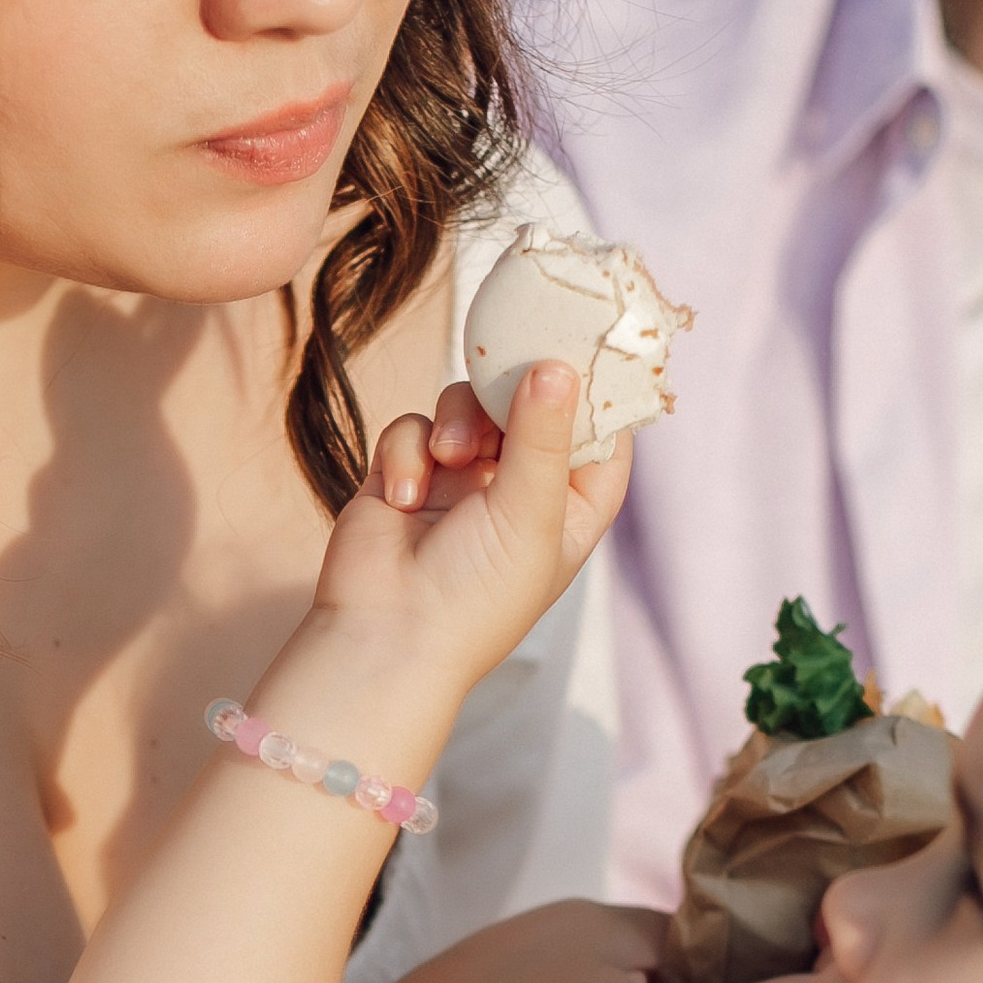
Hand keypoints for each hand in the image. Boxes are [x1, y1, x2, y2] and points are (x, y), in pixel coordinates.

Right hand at [310, 366, 629, 701]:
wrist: (382, 636)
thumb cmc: (472, 598)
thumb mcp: (527, 515)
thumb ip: (542, 436)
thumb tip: (557, 364)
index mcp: (567, 509)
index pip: (601, 437)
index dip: (599, 395)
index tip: (589, 345)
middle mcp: (518, 490)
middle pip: (530, 405)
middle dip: (512, 394)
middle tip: (505, 383)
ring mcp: (460, 481)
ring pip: (467, 406)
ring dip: (456, 423)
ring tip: (447, 459)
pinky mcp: (408, 474)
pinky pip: (414, 429)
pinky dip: (407, 454)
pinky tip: (403, 497)